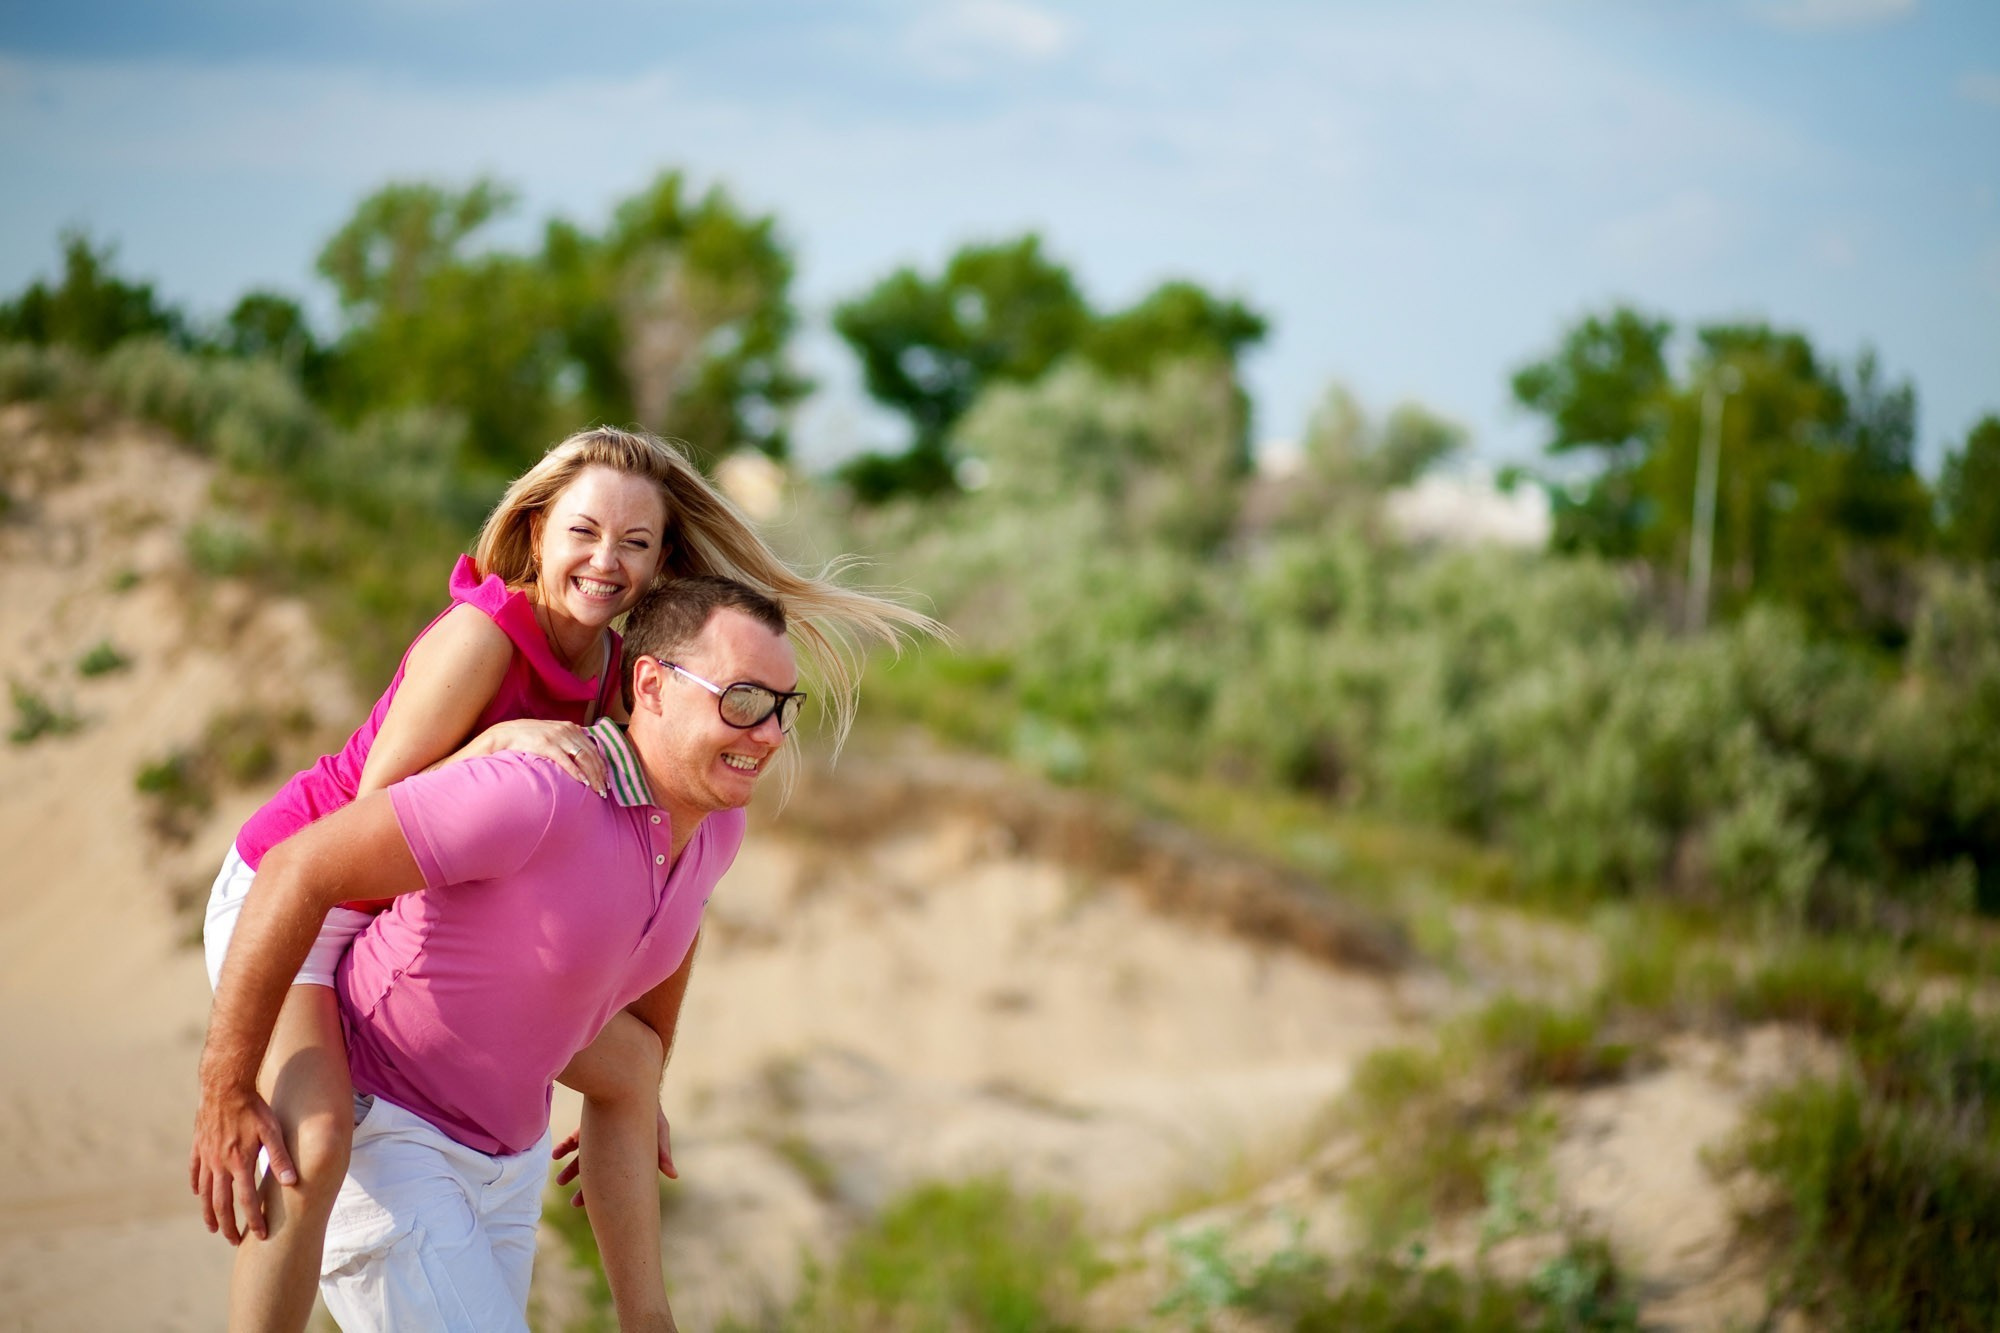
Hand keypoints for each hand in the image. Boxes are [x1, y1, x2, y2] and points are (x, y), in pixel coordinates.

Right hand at [189, 1083, 297, 1244]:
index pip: (247, 1200)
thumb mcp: (272, 1131)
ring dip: (208, 1212)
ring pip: (205, 1192)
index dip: (254, 1219)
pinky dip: (196, 1184)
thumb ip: (281, 1157)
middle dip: (228, 1225)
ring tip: (212, 1227)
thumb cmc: (253, 1107)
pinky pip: (194, 1171)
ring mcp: (206, 1156)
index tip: (260, 1235)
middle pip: (221, 1204)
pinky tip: (197, 1193)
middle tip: (234, 1241)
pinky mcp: (198, 1146)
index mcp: (239, 1163)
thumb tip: (292, 1182)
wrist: (225, 1086)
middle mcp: (219, 1164)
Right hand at [475, 719, 606, 795]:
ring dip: (592, 775)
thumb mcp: (553, 733)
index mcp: (571, 727)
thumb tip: (583, 748)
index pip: (593, 748)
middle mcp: (567, 730)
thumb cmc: (530, 737)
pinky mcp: (546, 744)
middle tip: (604, 790)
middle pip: (591, 754)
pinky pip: (565, 760)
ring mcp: (557, 737)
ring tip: (597, 789)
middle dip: (600, 774)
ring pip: (582, 758)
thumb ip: (568, 739)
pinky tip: (583, 781)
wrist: (506, 733)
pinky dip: (576, 771)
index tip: (607, 780)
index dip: (602, 765)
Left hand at [551, 1106, 675, 1207]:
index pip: (615, 1179)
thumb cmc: (650, 1110)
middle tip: (574, 1203)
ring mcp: (598, 1138)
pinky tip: (556, 1154)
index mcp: (627, 1155)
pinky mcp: (587, 1125)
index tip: (594, 1210)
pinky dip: (565, 1147)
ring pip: (582, 1159)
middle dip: (585, 1189)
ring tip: (559, 1182)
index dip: (606, 1193)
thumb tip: (674, 1175)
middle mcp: (611, 1149)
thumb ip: (662, 1151)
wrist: (633, 1082)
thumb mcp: (658, 1129)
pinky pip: (574, 1140)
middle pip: (597, 1173)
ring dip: (570, 1171)